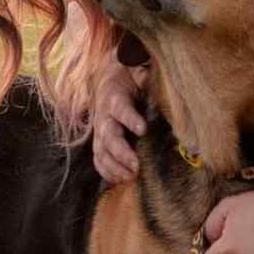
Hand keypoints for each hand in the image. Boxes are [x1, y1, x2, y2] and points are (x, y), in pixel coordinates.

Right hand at [91, 55, 149, 183]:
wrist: (108, 79)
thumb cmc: (128, 77)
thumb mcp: (137, 72)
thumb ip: (144, 76)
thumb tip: (155, 75)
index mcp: (114, 97)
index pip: (121, 108)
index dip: (130, 119)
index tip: (143, 129)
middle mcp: (103, 115)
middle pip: (108, 135)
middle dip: (121, 152)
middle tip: (136, 166)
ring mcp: (99, 130)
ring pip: (101, 151)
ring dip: (114, 166)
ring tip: (130, 177)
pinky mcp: (100, 141)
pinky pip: (99, 159)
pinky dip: (107, 171)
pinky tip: (120, 181)